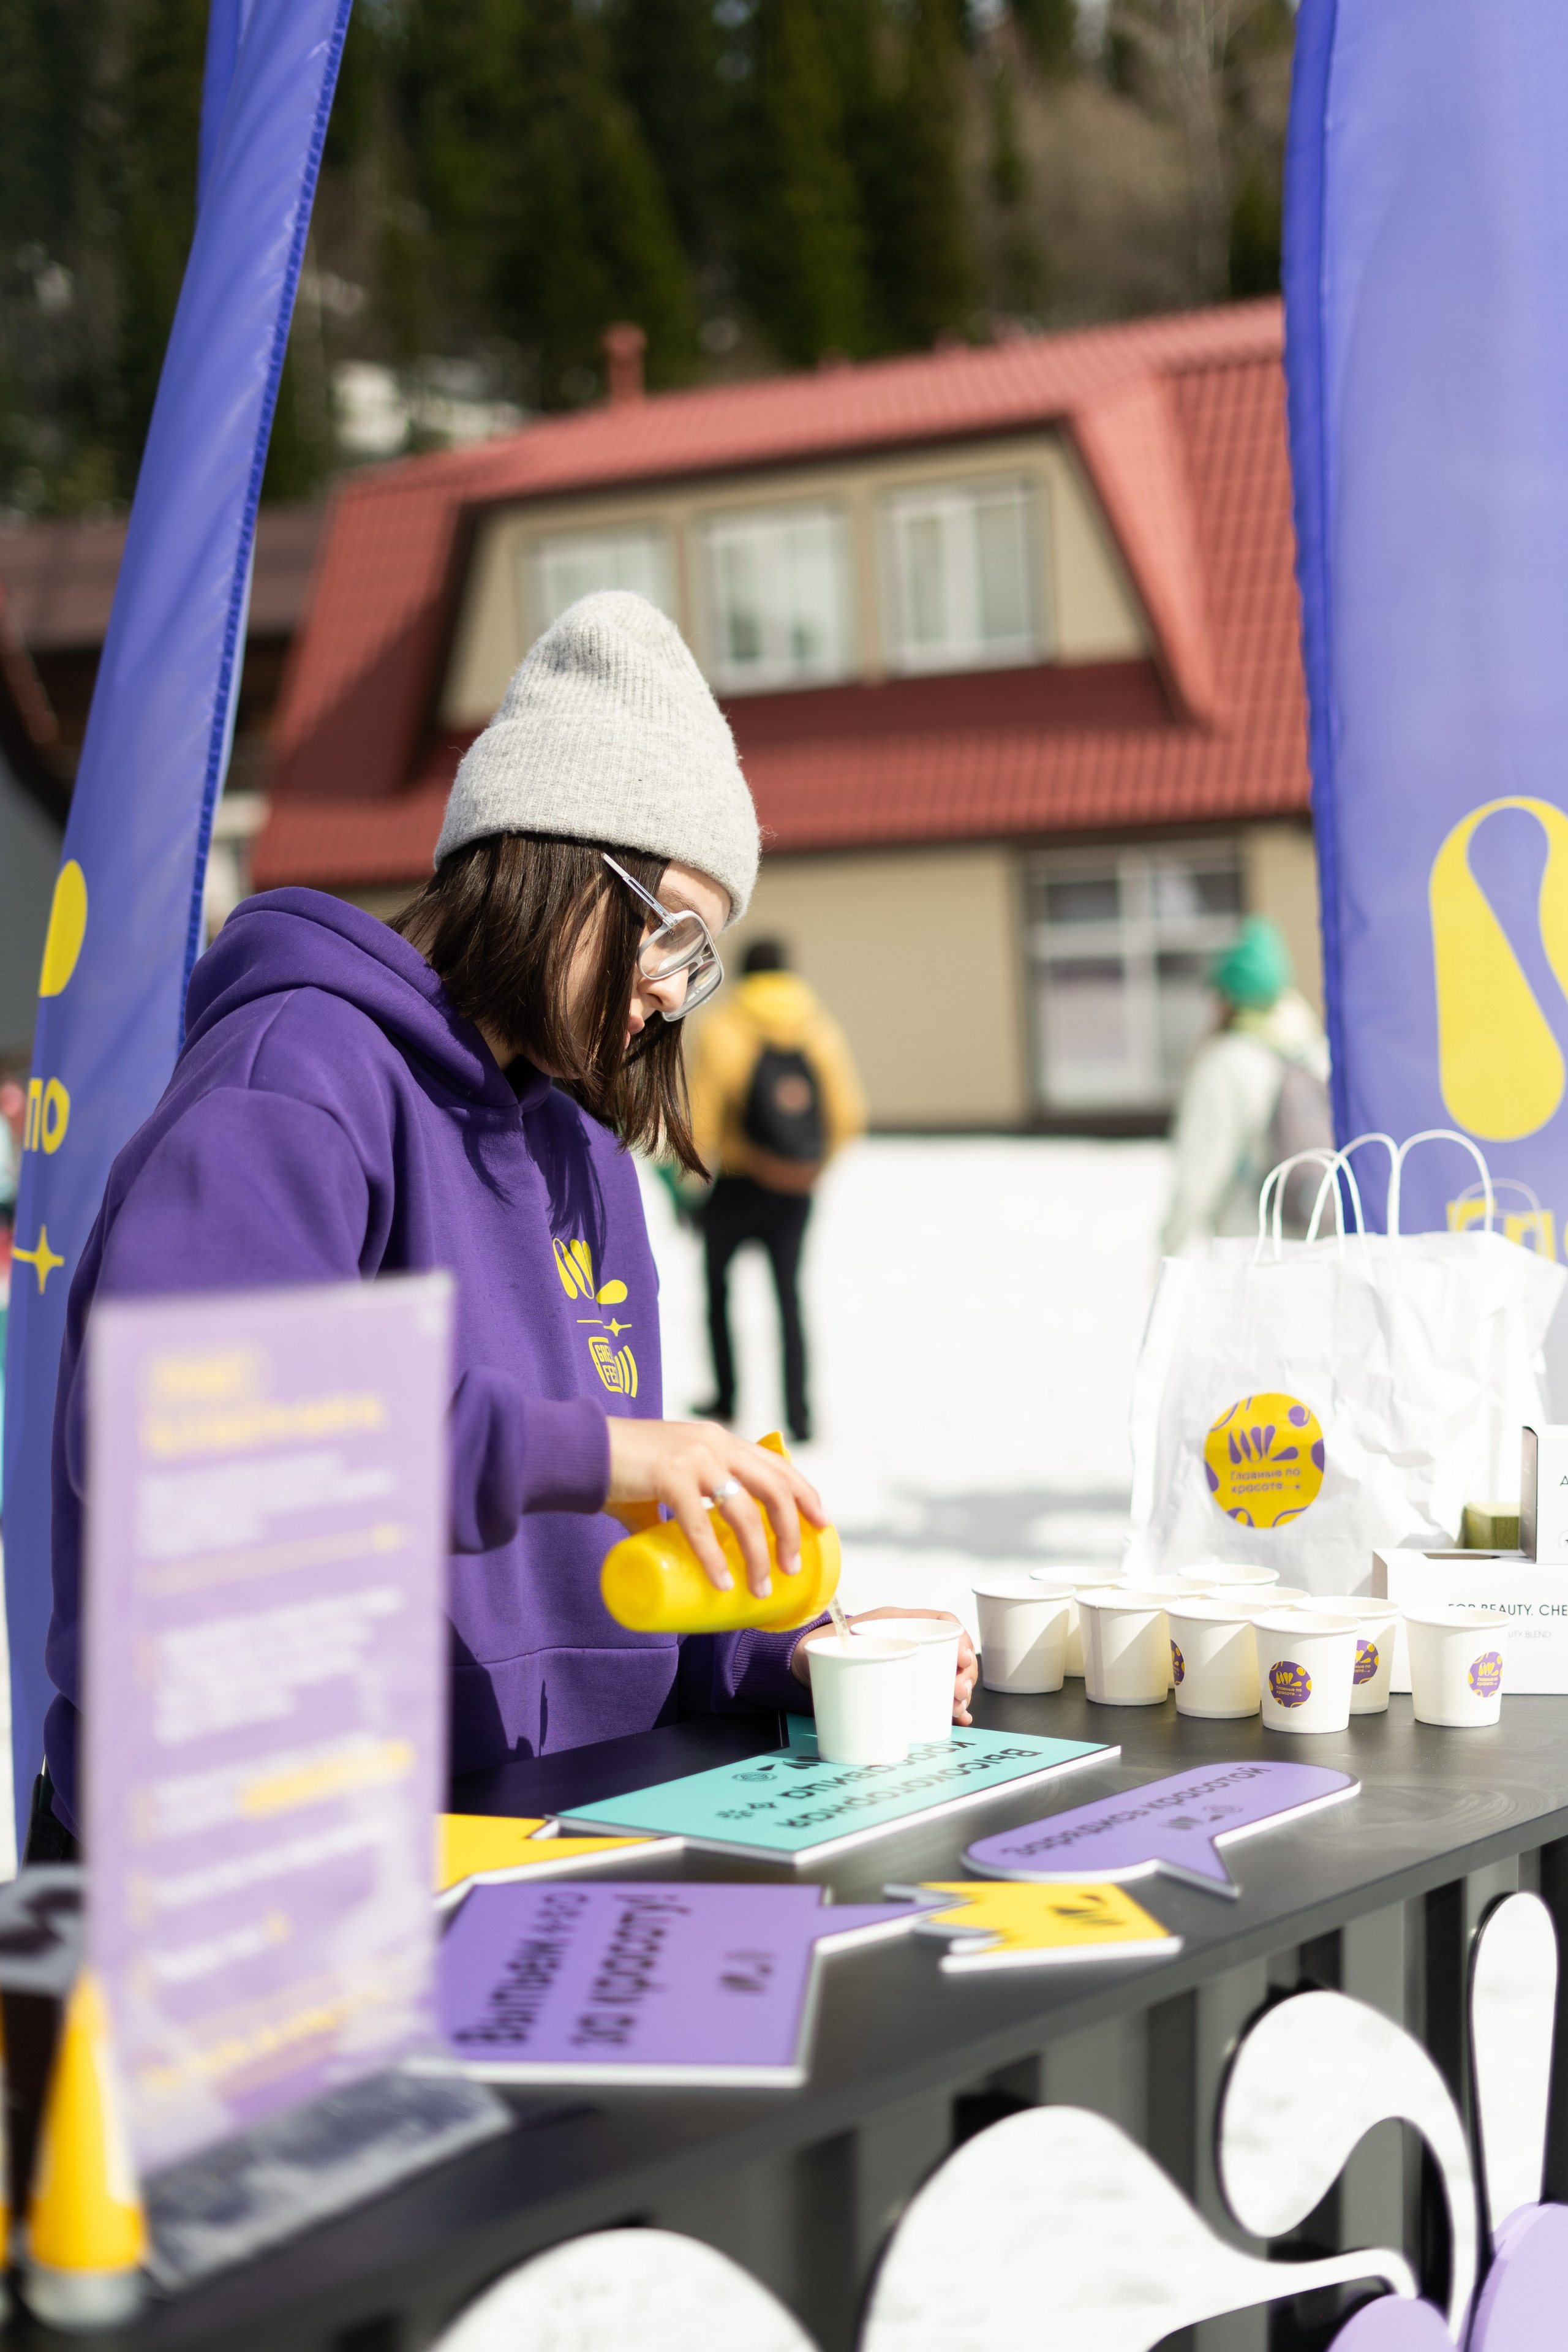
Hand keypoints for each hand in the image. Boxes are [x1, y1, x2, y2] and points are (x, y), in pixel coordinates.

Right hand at [606, 1418, 826, 1599]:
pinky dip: (714, 1559)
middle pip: (774, 1490)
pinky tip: (721, 1582)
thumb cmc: (621, 1468)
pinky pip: (700, 1526)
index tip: (821, 1522)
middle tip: (792, 1567)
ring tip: (759, 1586)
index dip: (804, 1493)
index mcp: (719, 1441)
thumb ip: (681, 1510)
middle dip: (791, 1532)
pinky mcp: (669, 1476)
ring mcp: (694, 1458)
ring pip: (745, 1513)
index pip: (777, 1465)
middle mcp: (714, 1444)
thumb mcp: (667, 1479)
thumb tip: (690, 1556)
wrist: (579, 1449)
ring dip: (758, 1555)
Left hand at [790, 1607, 977, 1725]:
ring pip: (950, 1675)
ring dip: (961, 1692)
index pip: (943, 1622)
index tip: (962, 1660)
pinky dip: (951, 1706)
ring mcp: (913, 1663)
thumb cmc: (826, 1644)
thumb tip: (857, 1661)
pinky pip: (937, 1693)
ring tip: (957, 1708)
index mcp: (899, 1622)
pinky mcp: (909, 1685)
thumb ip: (850, 1647)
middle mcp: (911, 1640)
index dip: (959, 1638)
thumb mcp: (840, 1641)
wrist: (808, 1657)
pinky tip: (959, 1718)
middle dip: (964, 1673)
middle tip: (959, 1692)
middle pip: (952, 1651)